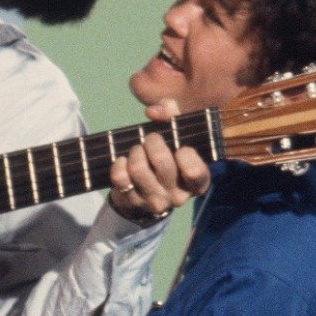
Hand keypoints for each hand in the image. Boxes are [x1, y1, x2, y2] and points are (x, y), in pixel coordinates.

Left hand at [107, 102, 209, 223]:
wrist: (146, 193)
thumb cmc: (167, 159)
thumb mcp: (176, 138)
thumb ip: (172, 116)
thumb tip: (154, 111)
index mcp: (197, 183)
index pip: (194, 171)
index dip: (185, 154)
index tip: (180, 148)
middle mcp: (178, 197)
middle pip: (161, 161)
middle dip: (152, 142)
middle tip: (151, 140)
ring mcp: (155, 203)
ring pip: (138, 168)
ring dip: (135, 152)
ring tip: (137, 151)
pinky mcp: (133, 204)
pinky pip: (120, 177)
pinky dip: (119, 163)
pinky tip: (124, 162)